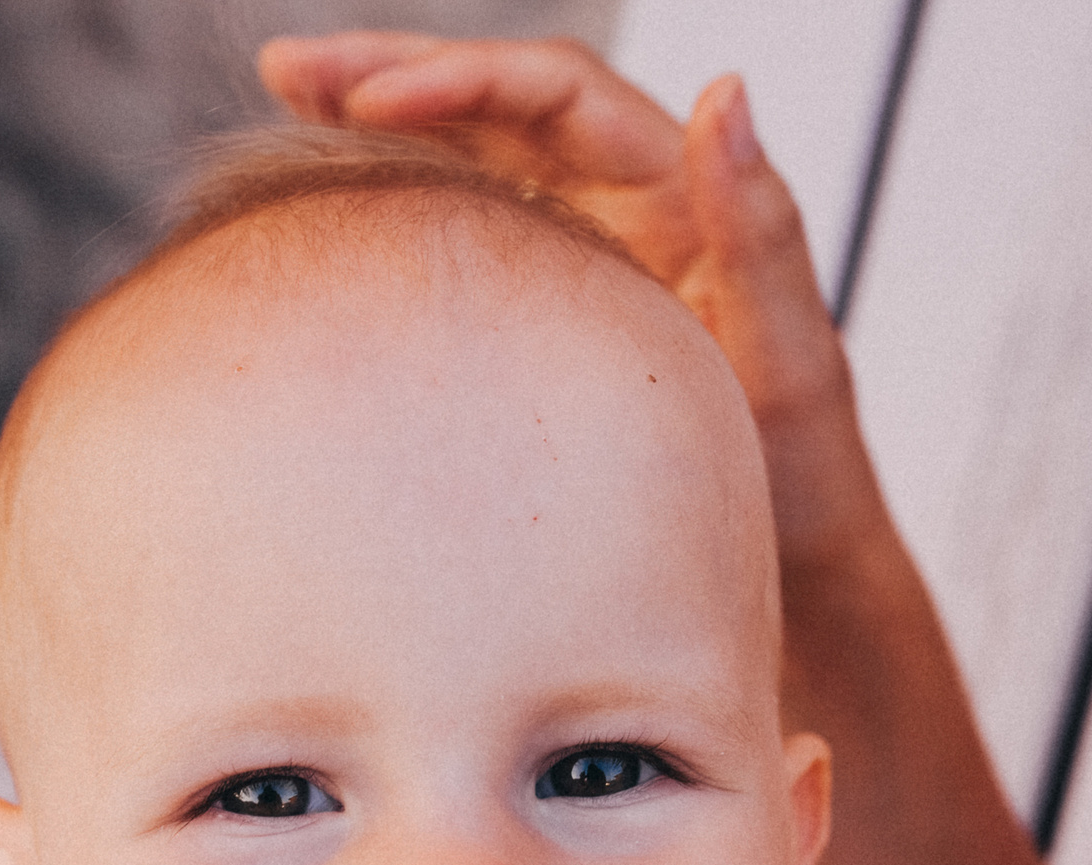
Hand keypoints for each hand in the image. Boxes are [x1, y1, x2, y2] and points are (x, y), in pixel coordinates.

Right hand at [258, 32, 903, 576]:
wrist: (794, 574)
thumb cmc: (803, 480)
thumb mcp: (791, 357)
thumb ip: (760, 228)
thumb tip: (730, 93)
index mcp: (683, 196)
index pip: (557, 93)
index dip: (461, 77)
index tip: (368, 98)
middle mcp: (633, 205)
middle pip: (500, 98)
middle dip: (395, 68)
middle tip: (290, 63)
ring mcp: (587, 251)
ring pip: (475, 150)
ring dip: (382, 115)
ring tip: (288, 91)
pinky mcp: (554, 308)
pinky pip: (472, 223)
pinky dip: (403, 195)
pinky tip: (337, 198)